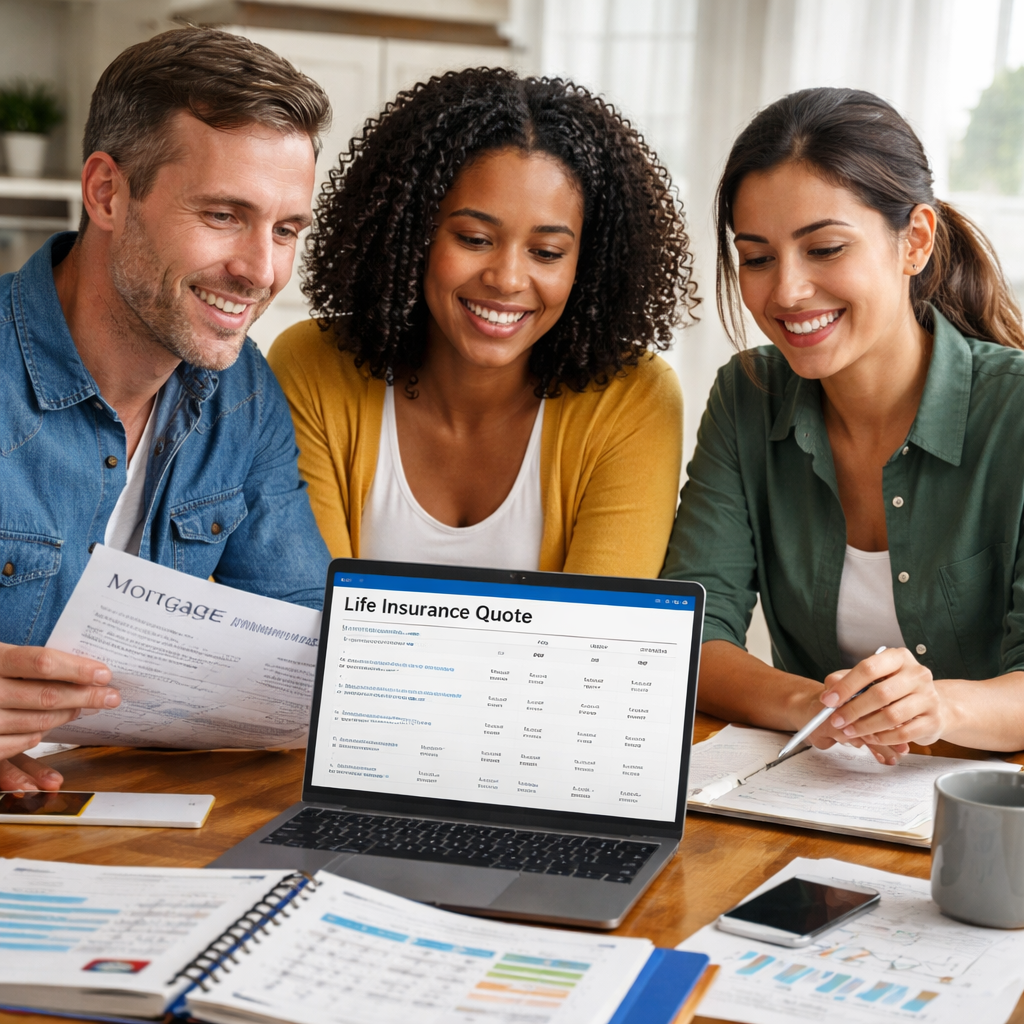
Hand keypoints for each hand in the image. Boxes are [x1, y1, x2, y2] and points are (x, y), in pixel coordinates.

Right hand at [0, 642, 119, 790]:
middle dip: (85, 697)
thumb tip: (83, 670)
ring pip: (34, 724)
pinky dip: (32, 740)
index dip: (77, 669)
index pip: (41, 662)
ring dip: (64, 717)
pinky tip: (43, 732)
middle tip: (111, 696)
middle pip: (45, 696)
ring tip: (82, 708)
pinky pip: (11, 748)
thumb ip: (28, 664)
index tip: (105, 674)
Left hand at [808, 648, 948, 763]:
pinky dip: (883, 738)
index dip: (846, 686)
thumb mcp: (871, 678)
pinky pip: (904, 734)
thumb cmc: (895, 689)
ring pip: (892, 716)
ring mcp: (929, 697)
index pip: (868, 668)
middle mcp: (917, 674)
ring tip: (850, 731)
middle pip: (880, 694)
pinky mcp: (933, 721)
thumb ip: (847, 680)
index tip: (828, 700)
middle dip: (853, 710)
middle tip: (836, 720)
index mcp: (899, 658)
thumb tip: (829, 691)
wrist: (932, 706)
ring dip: (865, 727)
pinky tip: (870, 737)